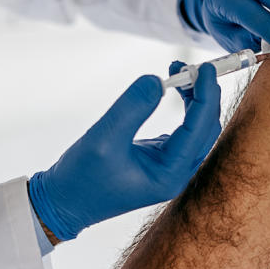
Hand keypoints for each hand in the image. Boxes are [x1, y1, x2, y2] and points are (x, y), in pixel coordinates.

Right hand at [28, 63, 221, 241]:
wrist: (63, 203)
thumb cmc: (81, 178)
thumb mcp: (104, 138)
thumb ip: (132, 107)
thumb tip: (157, 80)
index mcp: (169, 174)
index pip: (199, 129)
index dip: (206, 95)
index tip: (206, 68)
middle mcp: (175, 173)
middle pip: (205, 128)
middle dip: (203, 94)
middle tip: (188, 65)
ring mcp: (168, 168)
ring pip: (196, 129)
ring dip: (193, 98)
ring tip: (178, 71)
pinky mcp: (157, 160)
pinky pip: (181, 131)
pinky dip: (182, 108)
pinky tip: (172, 89)